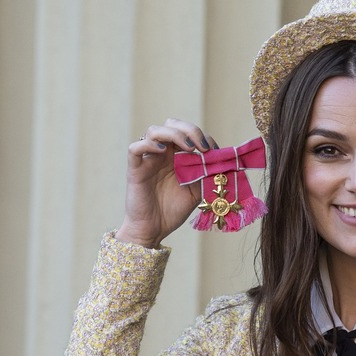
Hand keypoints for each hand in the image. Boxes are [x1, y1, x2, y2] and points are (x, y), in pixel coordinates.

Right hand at [115, 118, 218, 247]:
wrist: (154, 230)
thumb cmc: (172, 211)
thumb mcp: (196, 192)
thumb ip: (205, 175)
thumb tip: (221, 161)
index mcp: (177, 157)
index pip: (187, 133)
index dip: (202, 136)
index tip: (215, 149)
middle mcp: (162, 154)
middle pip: (171, 125)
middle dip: (190, 129)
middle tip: (203, 145)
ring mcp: (147, 160)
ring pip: (154, 131)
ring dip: (174, 134)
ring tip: (189, 148)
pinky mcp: (134, 170)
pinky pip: (135, 148)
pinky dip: (149, 145)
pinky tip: (163, 152)